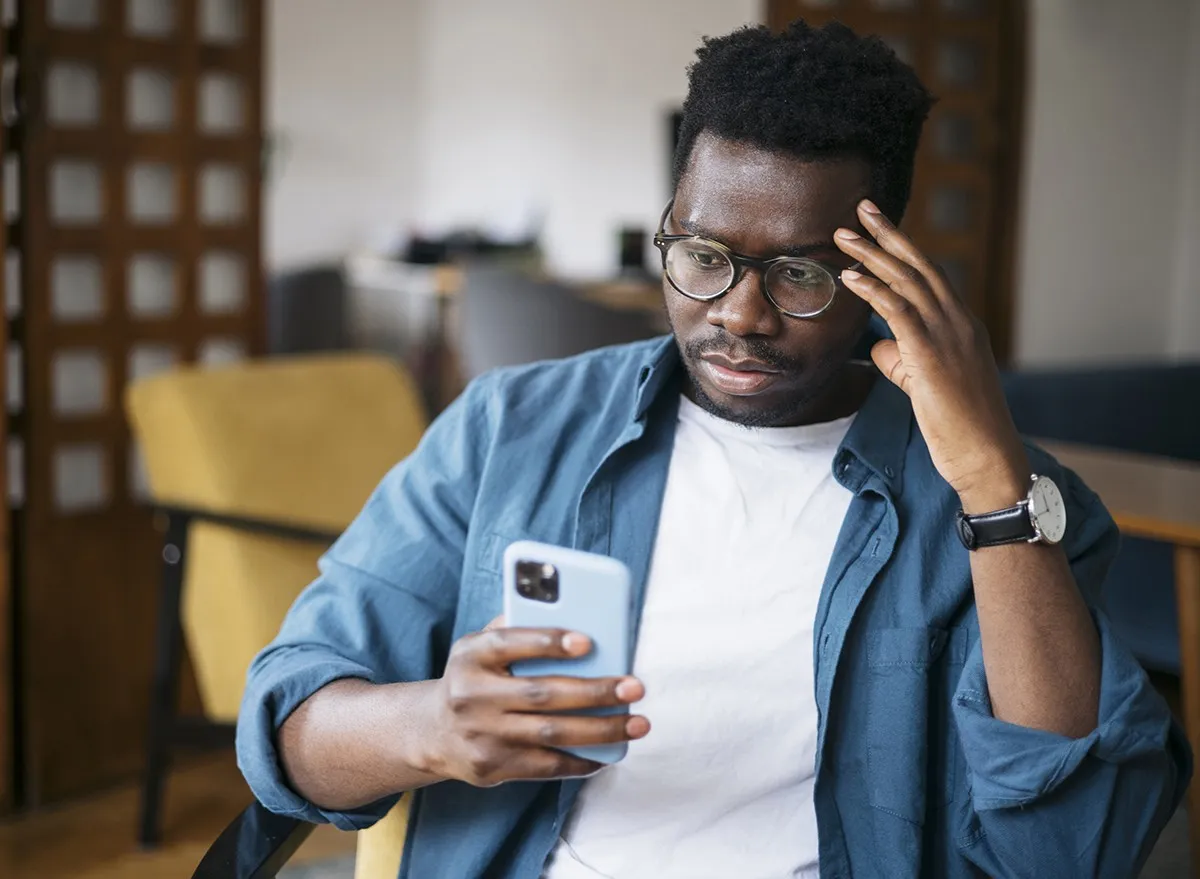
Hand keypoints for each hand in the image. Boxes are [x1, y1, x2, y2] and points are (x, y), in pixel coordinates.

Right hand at [418, 617, 648, 786]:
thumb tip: (574, 613)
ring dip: (602, 729)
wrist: (433, 732)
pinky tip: (609, 751)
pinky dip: (582, 760)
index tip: (588, 641)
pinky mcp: (492, 767)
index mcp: (470, 655)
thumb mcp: (479, 647)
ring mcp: (482, 735)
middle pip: (542, 693)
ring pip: (552, 734)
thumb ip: (516, 626)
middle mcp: (471, 695)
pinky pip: (547, 766)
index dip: (548, 642)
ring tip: (638, 723)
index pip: (509, 643)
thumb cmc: (475, 678)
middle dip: (595, 691)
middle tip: (635, 686)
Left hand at [834, 199, 1028, 511]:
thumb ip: (903, 358)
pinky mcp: (932, 355)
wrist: (986, 456)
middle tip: (860, 209)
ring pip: (907, 282)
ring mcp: (949, 336)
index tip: (877, 225)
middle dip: (887, 235)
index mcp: (961, 325)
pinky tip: (850, 277)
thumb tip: (880, 342)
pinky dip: (873, 289)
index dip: (901, 247)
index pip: (928, 275)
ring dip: (872, 254)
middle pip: (918, 266)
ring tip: (842, 235)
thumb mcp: (925, 385)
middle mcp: (958, 322)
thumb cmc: (957, 427)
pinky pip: (899, 312)